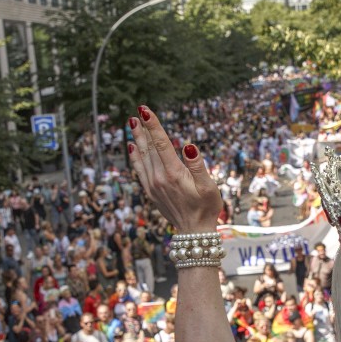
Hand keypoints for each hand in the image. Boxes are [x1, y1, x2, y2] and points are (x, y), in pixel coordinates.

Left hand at [128, 107, 221, 232]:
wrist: (194, 231)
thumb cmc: (206, 208)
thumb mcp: (208, 187)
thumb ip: (198, 165)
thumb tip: (188, 145)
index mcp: (174, 174)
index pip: (161, 143)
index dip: (153, 125)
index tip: (145, 110)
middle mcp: (160, 178)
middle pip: (149, 147)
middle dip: (143, 128)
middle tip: (136, 112)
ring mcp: (153, 185)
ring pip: (142, 157)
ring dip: (137, 139)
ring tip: (132, 124)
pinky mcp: (151, 192)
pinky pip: (139, 170)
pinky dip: (134, 157)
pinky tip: (132, 147)